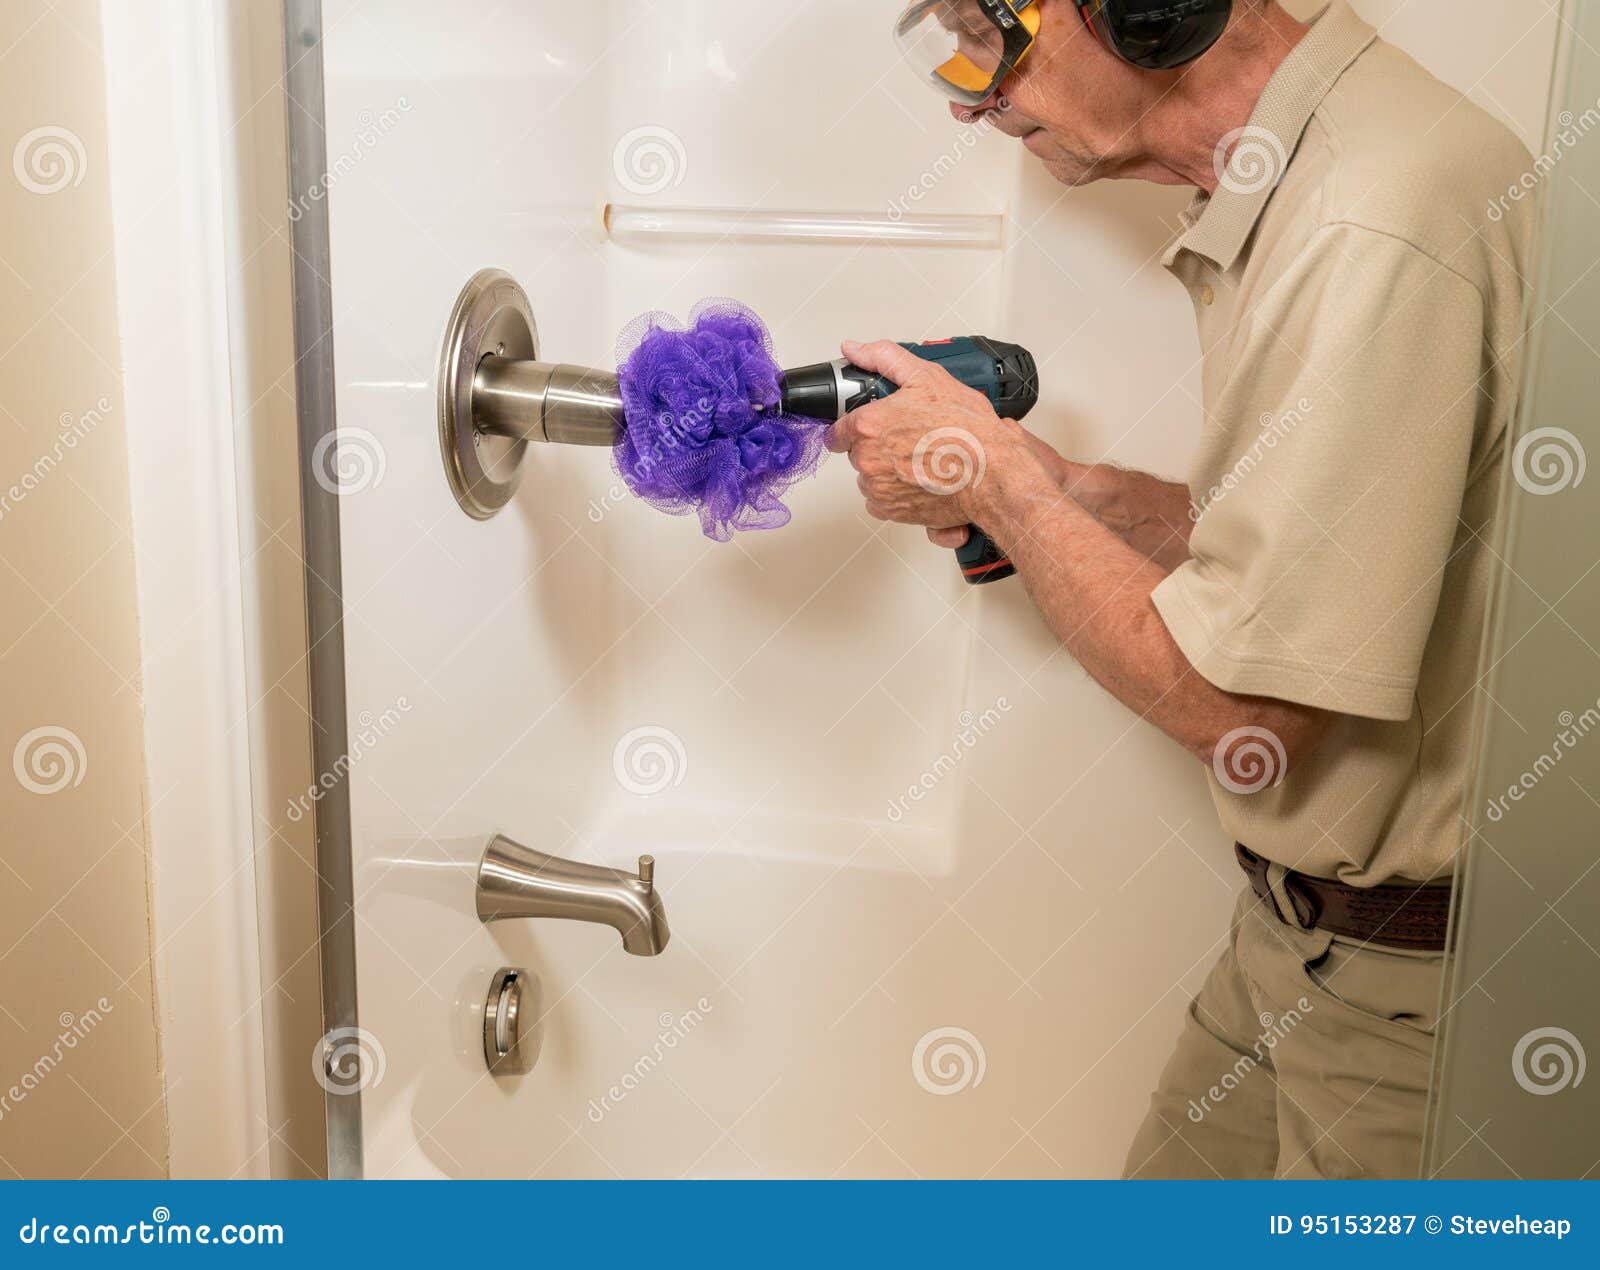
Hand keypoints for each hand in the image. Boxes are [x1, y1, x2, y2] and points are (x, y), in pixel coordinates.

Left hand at [826, 339, 1026, 532]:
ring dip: (887, 471)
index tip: (867, 428)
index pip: (836, 432)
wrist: (993, 473)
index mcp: (870, 426)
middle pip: (858, 454)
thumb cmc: (966, 430)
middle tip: (910, 438)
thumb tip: (855, 349)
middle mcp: (869, 461)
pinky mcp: (893, 512)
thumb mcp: (927, 378)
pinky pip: (882, 503)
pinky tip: (919, 481)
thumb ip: (885, 359)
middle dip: (878, 446)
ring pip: (871, 478)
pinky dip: (896, 495)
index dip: (852, 427)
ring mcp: (880, 489)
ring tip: (920, 459)